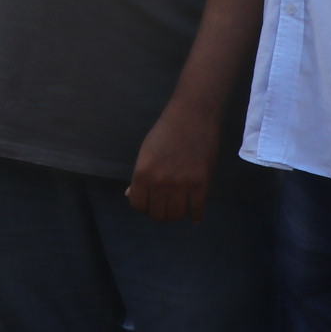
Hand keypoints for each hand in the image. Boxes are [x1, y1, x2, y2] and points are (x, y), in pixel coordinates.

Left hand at [124, 102, 217, 222]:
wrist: (192, 116)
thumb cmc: (166, 132)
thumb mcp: (145, 152)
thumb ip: (139, 177)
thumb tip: (130, 195)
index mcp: (142, 173)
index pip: (138, 205)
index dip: (145, 207)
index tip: (152, 203)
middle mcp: (159, 182)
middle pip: (158, 215)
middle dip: (162, 213)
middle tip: (168, 206)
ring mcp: (181, 184)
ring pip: (177, 215)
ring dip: (179, 214)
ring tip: (181, 207)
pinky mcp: (201, 183)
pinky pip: (197, 210)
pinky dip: (196, 215)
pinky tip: (195, 212)